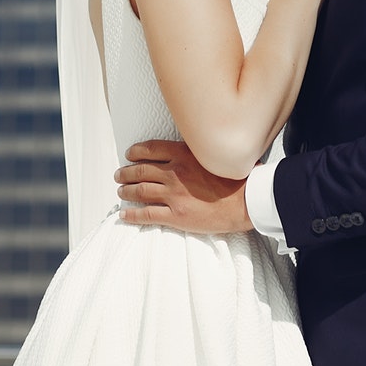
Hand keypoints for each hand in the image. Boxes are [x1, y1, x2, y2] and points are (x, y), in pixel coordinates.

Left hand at [115, 140, 252, 234]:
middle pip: (141, 170)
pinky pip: (147, 214)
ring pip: (140, 191)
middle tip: (119, 174)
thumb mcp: (214, 154)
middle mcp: (175, 173)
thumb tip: (190, 149)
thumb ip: (198, 151)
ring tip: (120, 191)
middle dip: (126, 172)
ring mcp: (174, 195)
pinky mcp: (176, 216)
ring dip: (126, 191)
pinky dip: (132, 214)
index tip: (130, 154)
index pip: (151, 149)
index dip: (136, 152)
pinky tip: (124, 214)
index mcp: (184, 155)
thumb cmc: (236, 178)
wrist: (246, 201)